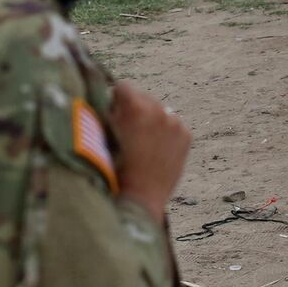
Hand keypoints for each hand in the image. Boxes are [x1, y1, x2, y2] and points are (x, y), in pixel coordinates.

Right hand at [109, 83, 190, 222]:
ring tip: (140, 143)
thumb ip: (105, 112)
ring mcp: (175, 123)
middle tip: (125, 131)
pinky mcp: (186, 136)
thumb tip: (104, 98)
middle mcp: (159, 110)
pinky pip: (172, 124)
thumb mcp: (101, 135)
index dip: (114, 101)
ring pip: (158, 110)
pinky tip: (154, 150)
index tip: (110, 114)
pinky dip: (164, 132)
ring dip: (149, 119)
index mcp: (135, 107)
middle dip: (133, 108)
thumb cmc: (112, 169)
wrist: (139, 199)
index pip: (122, 87)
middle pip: (142, 96)